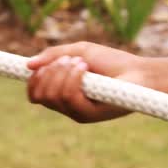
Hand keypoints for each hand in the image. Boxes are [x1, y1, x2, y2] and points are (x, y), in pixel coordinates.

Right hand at [26, 41, 150, 122]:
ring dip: (62, 73)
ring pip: (52, 96)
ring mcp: (77, 112)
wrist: (140, 73)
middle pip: (39, 95)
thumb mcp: (80, 51)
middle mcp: (67, 106)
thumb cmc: (112, 62)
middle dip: (48, 72)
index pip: (35, 94)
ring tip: (81, 62)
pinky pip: (69, 97)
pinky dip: (73, 79)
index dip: (32, 80)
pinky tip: (86, 69)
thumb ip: (54, 56)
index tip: (38, 65)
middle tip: (68, 59)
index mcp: (62, 93)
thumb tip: (28, 65)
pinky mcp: (89, 115)